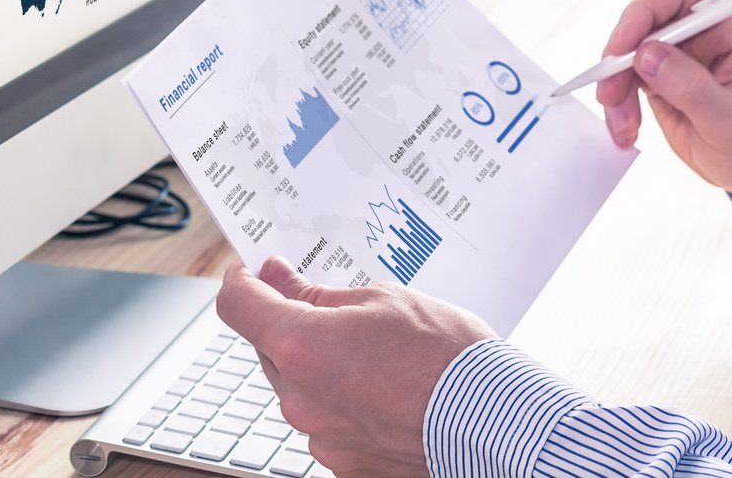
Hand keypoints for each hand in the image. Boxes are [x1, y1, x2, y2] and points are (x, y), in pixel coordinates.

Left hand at [216, 256, 495, 477]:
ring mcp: (320, 436)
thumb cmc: (446, 355)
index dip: (241, 282)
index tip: (253, 272)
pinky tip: (386, 391)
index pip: (238, 306)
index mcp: (301, 346)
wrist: (492, 420)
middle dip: (292, 325)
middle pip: (270, 348)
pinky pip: (328, 422)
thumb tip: (280, 279)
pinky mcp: (343, 463)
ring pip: (301, 387)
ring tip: (380, 357)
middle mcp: (298, 398)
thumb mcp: (382, 300)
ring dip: (323, 367)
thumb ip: (318, 294)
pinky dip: (345, 403)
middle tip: (337, 310)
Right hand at [596, 0, 731, 198]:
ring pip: (630, 48)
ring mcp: (682, 48)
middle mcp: (706, 27)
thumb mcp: (730, 123)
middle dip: (622, 55)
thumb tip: (647, 55)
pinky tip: (626, 128)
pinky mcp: (662, 69)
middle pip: (646, 16)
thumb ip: (691, 87)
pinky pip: (627, 74)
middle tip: (609, 94)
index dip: (644, 10)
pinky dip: (619, 99)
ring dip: (617, 84)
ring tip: (623, 125)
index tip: (622, 48)